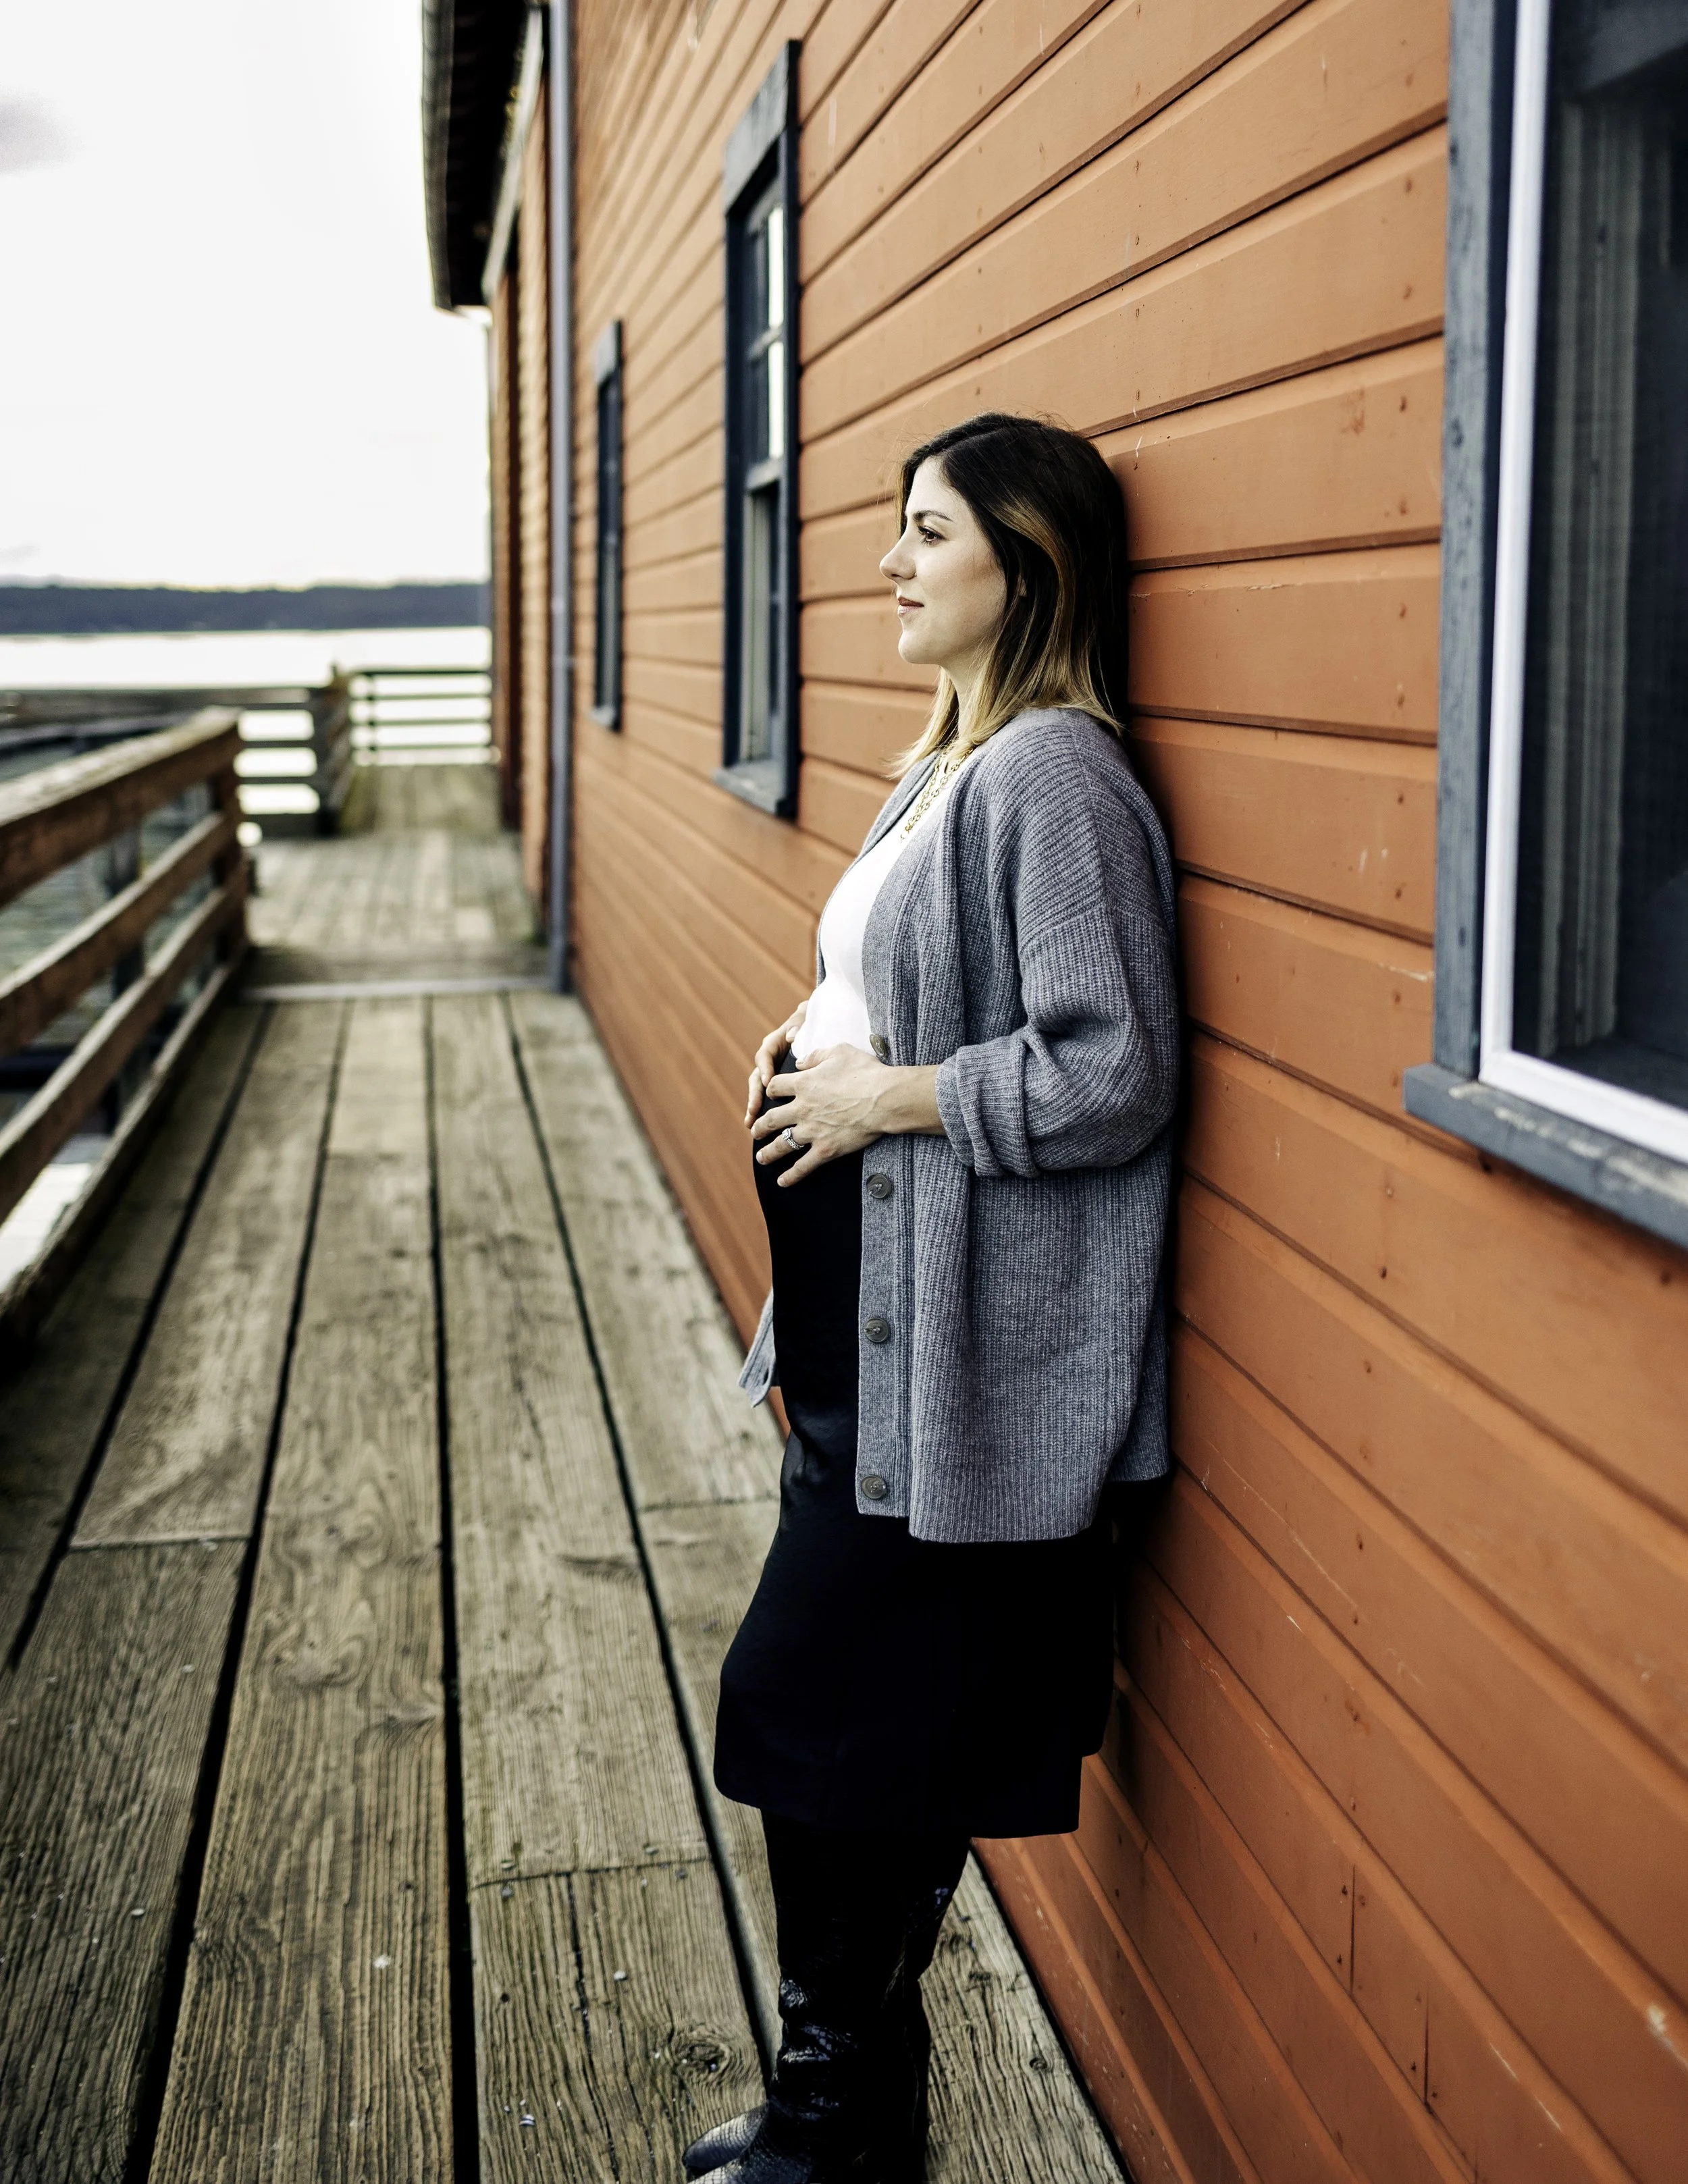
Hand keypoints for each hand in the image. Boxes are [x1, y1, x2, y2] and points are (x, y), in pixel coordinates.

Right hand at [744, 1001, 807, 1124]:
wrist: (823, 1025)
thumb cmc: (813, 1018)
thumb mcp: (807, 1015)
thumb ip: (799, 1021)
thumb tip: (791, 1036)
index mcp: (775, 1043)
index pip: (765, 1056)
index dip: (765, 1069)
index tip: (769, 1082)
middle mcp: (771, 1060)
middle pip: (758, 1078)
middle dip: (754, 1096)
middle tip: (753, 1112)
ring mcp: (775, 1073)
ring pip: (762, 1091)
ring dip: (755, 1108)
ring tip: (751, 1125)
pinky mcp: (783, 1085)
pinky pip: (773, 1098)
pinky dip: (769, 1111)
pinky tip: (767, 1127)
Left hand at [750, 1044, 942, 1185]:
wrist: (885, 1099)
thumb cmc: (866, 1072)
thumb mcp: (839, 1051)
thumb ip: (815, 1055)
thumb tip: (799, 1061)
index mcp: (803, 1084)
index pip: (774, 1087)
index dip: (770, 1089)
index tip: (771, 1093)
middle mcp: (802, 1109)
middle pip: (771, 1119)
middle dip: (760, 1126)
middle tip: (755, 1131)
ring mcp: (812, 1131)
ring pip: (782, 1144)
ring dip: (768, 1153)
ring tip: (761, 1157)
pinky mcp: (825, 1149)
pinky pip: (803, 1166)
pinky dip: (791, 1176)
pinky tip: (782, 1182)